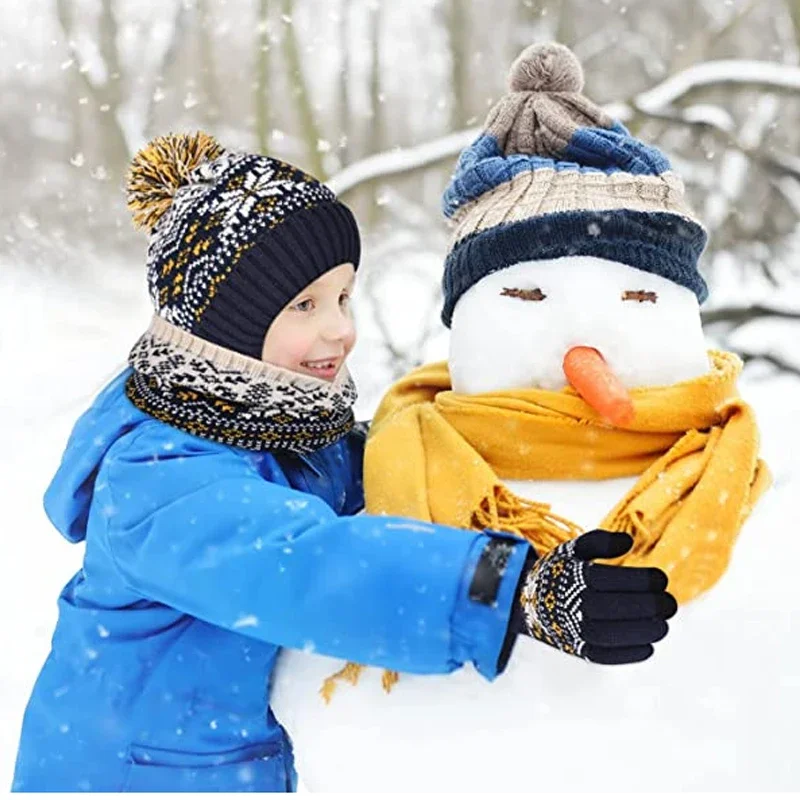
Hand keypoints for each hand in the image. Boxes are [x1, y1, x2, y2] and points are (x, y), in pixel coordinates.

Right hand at [518, 530, 676, 663]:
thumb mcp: (573, 549)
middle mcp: (578, 605)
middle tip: (669, 603)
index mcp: (579, 578)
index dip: (647, 580)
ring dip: (647, 631)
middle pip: (625, 608)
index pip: (622, 580)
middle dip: (654, 605)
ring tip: (663, 625)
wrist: (527, 602)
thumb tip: (629, 542)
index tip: (661, 579)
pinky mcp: (579, 650)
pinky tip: (648, 646)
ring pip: (618, 634)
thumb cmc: (558, 573)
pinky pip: (608, 656)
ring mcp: (577, 630)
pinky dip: (631, 654)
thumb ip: (600, 541)